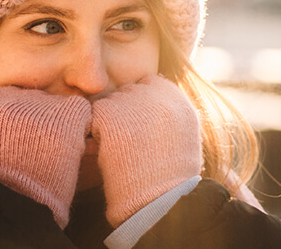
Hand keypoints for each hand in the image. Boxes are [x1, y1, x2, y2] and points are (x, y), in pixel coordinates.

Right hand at [0, 86, 91, 227]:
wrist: (14, 201)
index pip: (12, 99)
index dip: (21, 120)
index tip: (23, 144)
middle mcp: (13, 98)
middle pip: (35, 99)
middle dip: (41, 121)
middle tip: (42, 150)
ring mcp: (40, 104)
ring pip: (58, 105)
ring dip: (61, 125)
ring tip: (57, 153)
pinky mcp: (65, 114)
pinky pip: (81, 110)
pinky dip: (81, 126)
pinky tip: (74, 147)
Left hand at [91, 75, 202, 226]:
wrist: (159, 196)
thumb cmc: (171, 177)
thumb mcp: (184, 135)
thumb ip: (170, 112)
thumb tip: (156, 104)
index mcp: (176, 97)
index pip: (149, 84)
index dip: (142, 106)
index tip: (142, 127)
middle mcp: (154, 92)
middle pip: (128, 91)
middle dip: (125, 111)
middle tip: (129, 141)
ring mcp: (130, 100)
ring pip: (110, 102)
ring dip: (110, 121)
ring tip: (122, 150)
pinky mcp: (108, 112)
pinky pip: (95, 115)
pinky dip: (97, 132)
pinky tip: (109, 151)